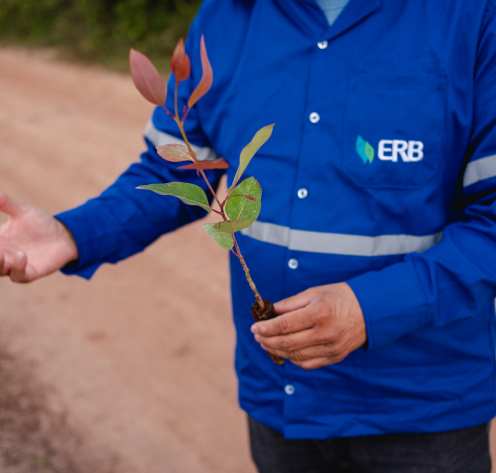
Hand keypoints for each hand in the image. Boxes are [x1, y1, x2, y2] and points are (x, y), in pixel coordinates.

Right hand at [0, 193, 78, 281]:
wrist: (63, 235)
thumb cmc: (40, 222)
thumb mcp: (21, 210)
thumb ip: (5, 203)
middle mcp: (2, 256)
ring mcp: (15, 266)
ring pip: (0, 270)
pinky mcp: (30, 273)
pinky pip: (19, 276)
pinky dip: (18, 268)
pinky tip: (21, 255)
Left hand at [251, 283, 366, 369]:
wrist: (371, 310)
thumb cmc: (341, 297)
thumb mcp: (315, 292)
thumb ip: (291, 303)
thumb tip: (270, 311)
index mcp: (319, 313)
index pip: (285, 325)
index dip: (266, 328)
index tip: (255, 327)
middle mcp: (326, 333)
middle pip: (288, 343)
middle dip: (267, 340)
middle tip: (257, 336)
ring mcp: (331, 348)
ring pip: (296, 356)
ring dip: (277, 351)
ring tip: (266, 344)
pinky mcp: (335, 357)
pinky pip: (308, 363)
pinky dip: (293, 359)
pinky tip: (284, 351)